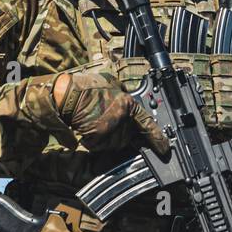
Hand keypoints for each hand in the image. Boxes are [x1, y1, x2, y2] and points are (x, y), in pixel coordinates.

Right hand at [54, 67, 169, 155]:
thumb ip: (123, 94)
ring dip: (108, 138)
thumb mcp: (111, 83)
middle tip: (106, 122)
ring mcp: (110, 129)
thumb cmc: (86, 87)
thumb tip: (128, 100)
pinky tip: (88, 128)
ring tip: (95, 121)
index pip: (148, 124)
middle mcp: (122, 118)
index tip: (165, 148)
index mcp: (128, 104)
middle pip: (128, 136)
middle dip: (121, 133)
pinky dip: (95, 141)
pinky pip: (101, 146)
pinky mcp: (98, 138)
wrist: (66, 95)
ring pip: (115, 143)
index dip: (157, 138)